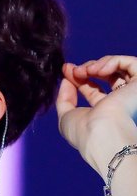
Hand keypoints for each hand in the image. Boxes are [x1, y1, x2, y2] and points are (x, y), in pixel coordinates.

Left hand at [56, 55, 136, 176]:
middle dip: (87, 68)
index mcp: (103, 112)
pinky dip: (112, 61)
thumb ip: (64, 98)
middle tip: (75, 70)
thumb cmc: (84, 132)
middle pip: (105, 75)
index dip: (78, 76)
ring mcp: (131, 93)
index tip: (66, 69)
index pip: (92, 89)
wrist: (103, 133)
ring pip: (117, 68)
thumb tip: (66, 79)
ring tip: (87, 71)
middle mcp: (119, 103)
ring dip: (98, 64)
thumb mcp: (66, 116)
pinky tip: (98, 71)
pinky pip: (130, 64)